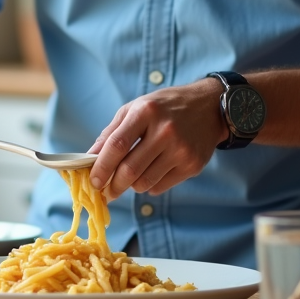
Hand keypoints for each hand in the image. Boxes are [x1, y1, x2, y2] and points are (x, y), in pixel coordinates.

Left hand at [87, 79, 223, 200]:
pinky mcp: (192, 165)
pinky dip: (148, 186)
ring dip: (131, 186)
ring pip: (144, 183)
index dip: (101, 166)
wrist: (209, 107)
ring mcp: (181, 150)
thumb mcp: (136, 108)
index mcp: (146, 112)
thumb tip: (90, 158)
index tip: (93, 180)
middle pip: (130, 170)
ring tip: (129, 178)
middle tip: (106, 191)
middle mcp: (165, 131)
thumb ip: (111, 132)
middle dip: (113, 186)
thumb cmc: (165, 107)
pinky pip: (160, 187)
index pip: (117, 145)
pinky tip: (150, 173)